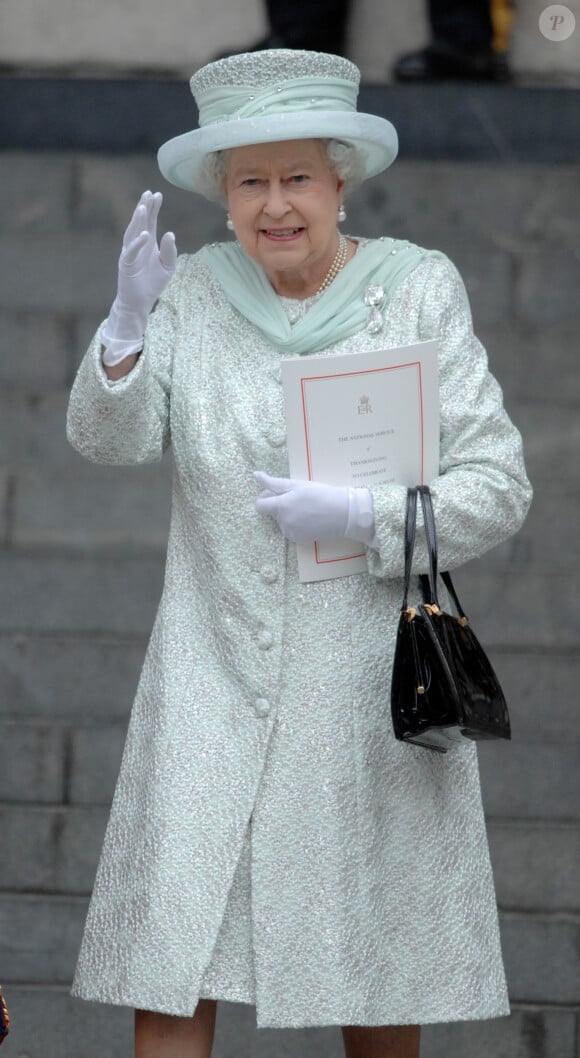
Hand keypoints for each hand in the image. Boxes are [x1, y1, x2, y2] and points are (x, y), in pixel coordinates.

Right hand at [101, 191, 177, 365]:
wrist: (140, 302)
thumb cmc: (152, 284)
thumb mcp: (168, 267)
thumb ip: (170, 251)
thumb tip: (170, 233)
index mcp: (148, 243)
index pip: (150, 222)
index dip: (153, 208)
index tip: (157, 194)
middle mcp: (137, 245)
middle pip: (140, 223)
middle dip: (144, 208)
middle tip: (149, 194)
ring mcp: (130, 253)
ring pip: (132, 233)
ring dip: (138, 220)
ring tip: (143, 207)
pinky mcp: (126, 264)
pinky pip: (131, 251)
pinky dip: (138, 243)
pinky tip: (145, 234)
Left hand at [254, 472, 349, 542]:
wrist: (342, 513)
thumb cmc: (320, 494)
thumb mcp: (296, 485)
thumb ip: (273, 482)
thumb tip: (255, 475)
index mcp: (281, 506)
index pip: (260, 506)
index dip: (265, 498)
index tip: (275, 494)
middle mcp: (283, 522)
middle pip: (272, 512)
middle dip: (280, 504)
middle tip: (297, 497)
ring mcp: (290, 533)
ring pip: (281, 521)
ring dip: (288, 514)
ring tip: (306, 508)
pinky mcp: (298, 540)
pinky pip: (290, 530)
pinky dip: (295, 524)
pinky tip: (308, 518)